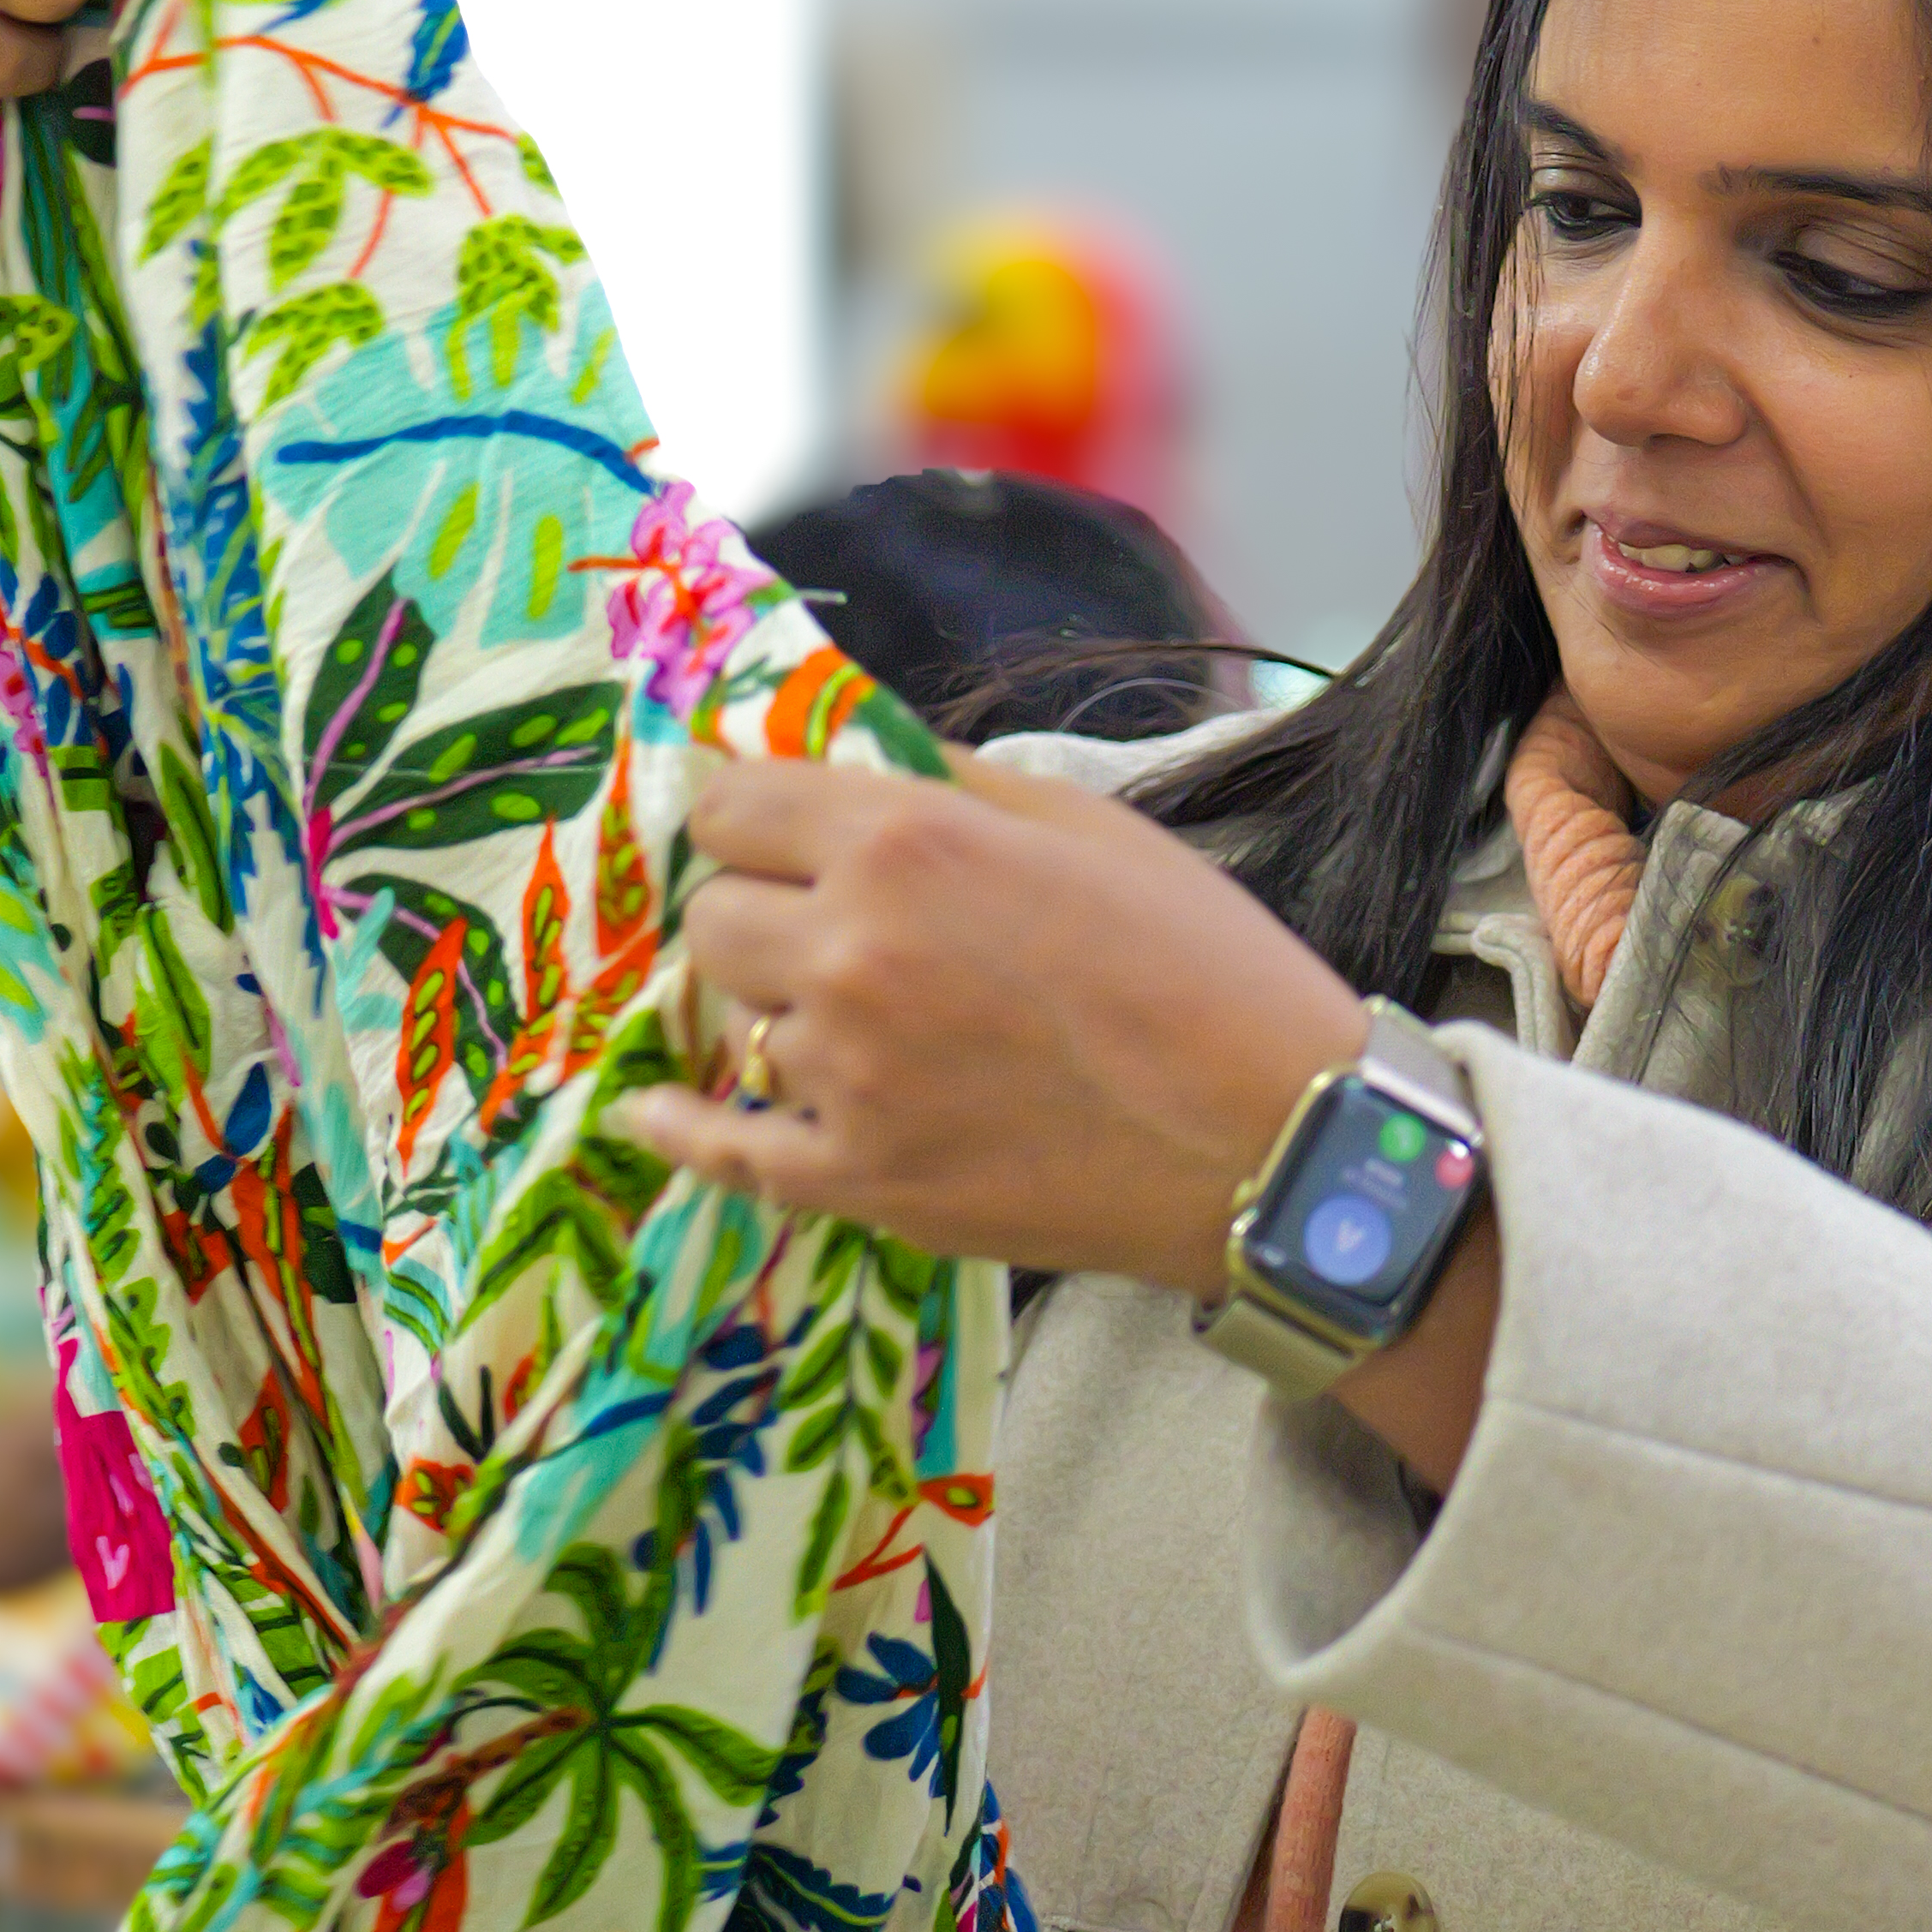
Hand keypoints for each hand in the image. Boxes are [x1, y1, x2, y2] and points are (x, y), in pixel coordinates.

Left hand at [626, 755, 1507, 1473]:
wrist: (1273, 1145)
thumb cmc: (1203, 969)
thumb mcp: (1088, 826)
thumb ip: (952, 780)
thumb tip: (856, 750)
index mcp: (904, 844)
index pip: (729, 802)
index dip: (743, 809)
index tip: (760, 825)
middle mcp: (851, 951)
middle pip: (713, 912)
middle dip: (756, 906)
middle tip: (820, 925)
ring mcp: (845, 1076)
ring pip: (728, 1018)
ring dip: (769, 1006)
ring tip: (834, 1012)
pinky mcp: (859, 1181)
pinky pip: (721, 1151)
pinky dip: (684, 1126)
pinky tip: (658, 1107)